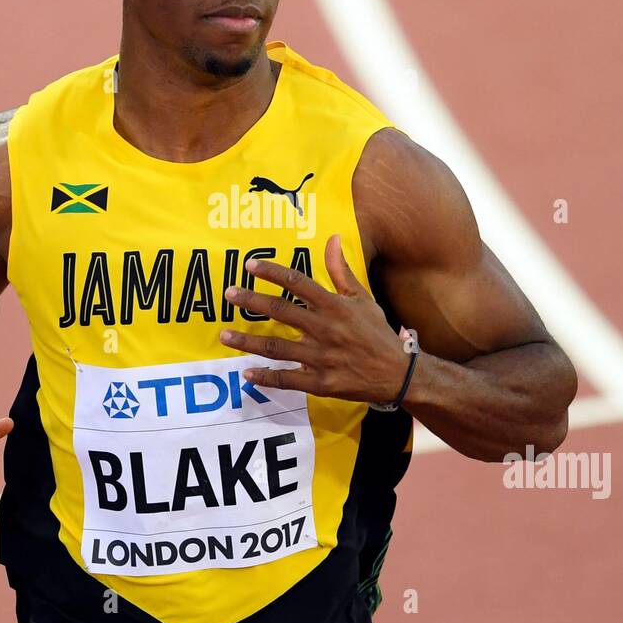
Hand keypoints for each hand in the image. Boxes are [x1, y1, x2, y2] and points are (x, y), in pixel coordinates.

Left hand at [218, 233, 411, 401]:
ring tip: (224, 335)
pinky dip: (265, 377)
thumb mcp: (362, 299)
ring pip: (277, 347)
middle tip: (229, 293)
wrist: (398, 373)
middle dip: (252, 301)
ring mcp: (321, 357)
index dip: (272, 272)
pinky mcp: (320, 382)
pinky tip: (247, 373)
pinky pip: (287, 379)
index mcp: (334, 306)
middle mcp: (325, 329)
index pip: (298, 282)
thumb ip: (341, 271)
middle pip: (281, 311)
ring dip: (247, 342)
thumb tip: (332, 239)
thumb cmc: (376, 332)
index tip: (249, 265)